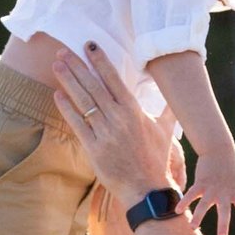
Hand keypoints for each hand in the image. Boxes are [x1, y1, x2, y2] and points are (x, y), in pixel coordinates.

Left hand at [51, 45, 179, 205]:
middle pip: (94, 86)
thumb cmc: (155, 159)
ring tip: (57, 65)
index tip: (89, 45)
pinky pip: (77, 124)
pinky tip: (57, 95)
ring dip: (69, 81)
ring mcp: (106, 134)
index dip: (100, 60)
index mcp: (135, 111)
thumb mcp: (165, 131)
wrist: (146, 188)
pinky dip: (66, 108)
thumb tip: (177, 97)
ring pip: (84, 102)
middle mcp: (119, 119)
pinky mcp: (94, 149)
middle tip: (63, 50)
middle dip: (78, 66)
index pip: (114, 79)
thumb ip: (168, 110)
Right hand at [186, 142, 234, 234]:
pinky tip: (177, 211)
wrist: (218, 148)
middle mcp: (225, 192)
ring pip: (204, 205)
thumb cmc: (232, 162)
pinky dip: (184, 202)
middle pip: (224, 210)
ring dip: (198, 217)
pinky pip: (192, 194)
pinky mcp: (201, 182)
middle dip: (223, 224)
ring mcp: (212, 188)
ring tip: (193, 228)